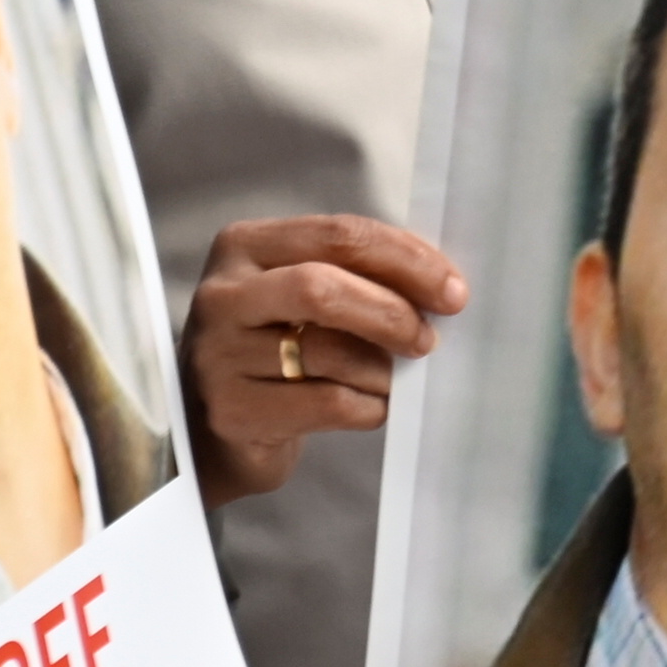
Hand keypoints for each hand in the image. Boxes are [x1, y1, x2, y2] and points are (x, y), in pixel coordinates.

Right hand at [184, 213, 465, 504]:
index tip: (451, 289)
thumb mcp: (300, 295)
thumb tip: (440, 284)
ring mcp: (219, 355)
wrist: (215, 431)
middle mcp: (223, 295)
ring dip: (381, 369)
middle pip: (322, 287)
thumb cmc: (276, 350)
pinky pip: (325, 404)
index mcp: (245, 245)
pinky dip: (368, 407)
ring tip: (392, 379)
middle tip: (427, 339)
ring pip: (326, 352)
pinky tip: (373, 407)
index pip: (338, 234)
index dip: (405, 259)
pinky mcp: (231, 411)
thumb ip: (354, 276)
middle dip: (391, 312)